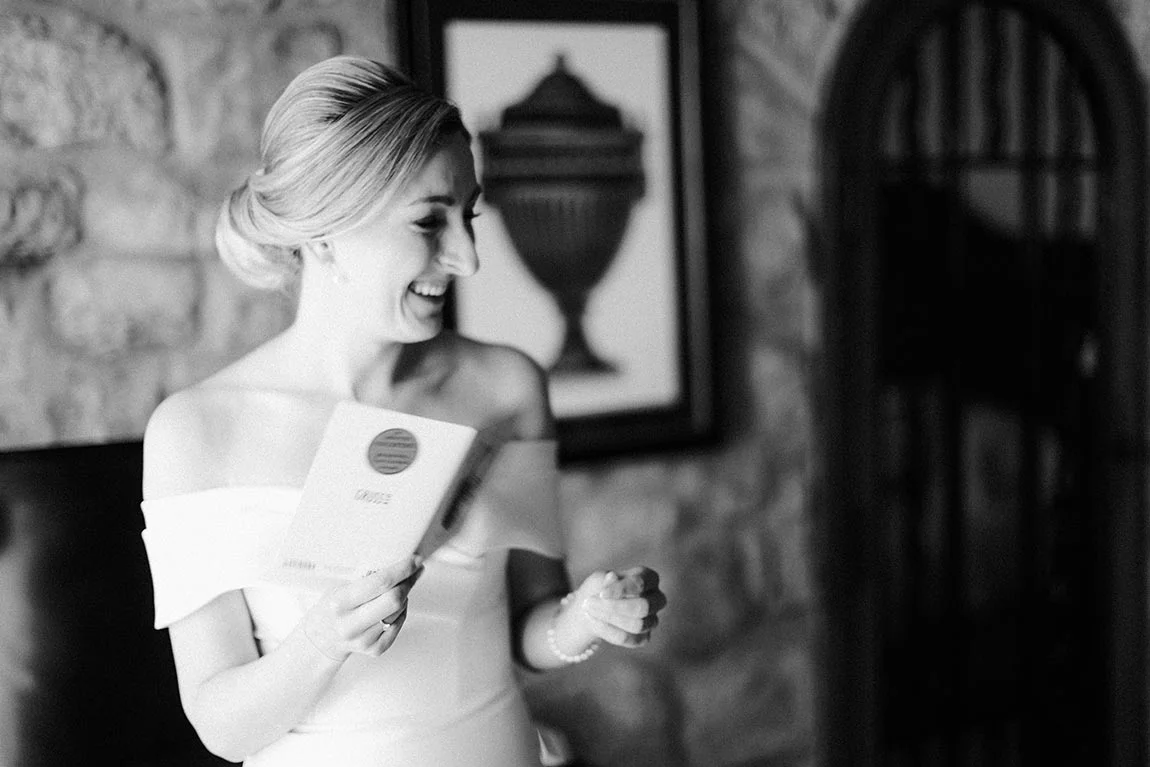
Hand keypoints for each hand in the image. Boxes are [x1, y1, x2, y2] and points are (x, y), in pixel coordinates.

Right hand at [301, 555, 423, 660]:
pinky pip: (399, 625)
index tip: (415, 560)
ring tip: (396, 589)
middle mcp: (350, 624)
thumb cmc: (333, 608)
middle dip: (408, 582)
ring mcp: (363, 640)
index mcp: (340, 603)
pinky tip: (391, 608)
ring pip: (399, 611)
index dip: (402, 570)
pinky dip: (400, 613)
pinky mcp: (375, 649)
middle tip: (415, 571)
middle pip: (394, 600)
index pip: (380, 582)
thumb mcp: (340, 587)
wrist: (322, 639)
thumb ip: (366, 578)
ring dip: (404, 596)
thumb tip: (398, 562)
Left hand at [575, 567, 666, 648]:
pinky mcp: (644, 637)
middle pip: (643, 607)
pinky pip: (630, 639)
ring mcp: (653, 619)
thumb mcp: (599, 580)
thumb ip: (606, 580)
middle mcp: (657, 599)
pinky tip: (594, 622)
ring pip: (638, 625)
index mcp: (649, 578)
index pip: (640, 583)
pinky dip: (609, 631)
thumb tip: (612, 577)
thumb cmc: (599, 589)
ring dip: (609, 618)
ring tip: (589, 611)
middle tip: (589, 603)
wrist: (592, 610)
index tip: (601, 594)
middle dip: (615, 607)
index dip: (621, 589)